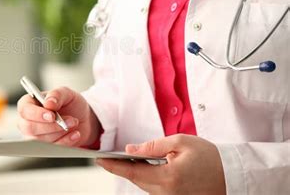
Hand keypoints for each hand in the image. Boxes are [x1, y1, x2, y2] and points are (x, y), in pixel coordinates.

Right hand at [17, 86, 99, 146]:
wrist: (82, 118)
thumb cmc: (70, 104)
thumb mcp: (66, 93)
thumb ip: (56, 94)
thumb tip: (48, 103)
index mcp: (28, 103)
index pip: (25, 110)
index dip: (37, 114)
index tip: (52, 116)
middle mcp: (27, 120)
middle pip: (30, 128)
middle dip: (51, 126)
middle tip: (69, 120)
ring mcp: (34, 136)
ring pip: (41, 140)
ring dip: (61, 132)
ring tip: (74, 123)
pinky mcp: (44, 147)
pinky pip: (51, 149)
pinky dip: (65, 142)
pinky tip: (75, 134)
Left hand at [96, 134, 225, 194]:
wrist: (233, 174)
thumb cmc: (209, 156)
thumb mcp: (180, 142)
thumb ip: (152, 146)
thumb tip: (130, 150)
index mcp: (168, 177)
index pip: (132, 172)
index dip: (112, 166)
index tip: (98, 160)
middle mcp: (168, 193)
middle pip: (136, 180)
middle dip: (120, 168)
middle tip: (106, 156)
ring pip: (144, 186)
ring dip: (133, 173)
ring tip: (121, 160)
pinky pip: (154, 189)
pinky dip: (145, 178)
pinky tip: (140, 167)